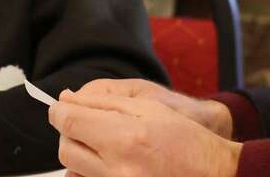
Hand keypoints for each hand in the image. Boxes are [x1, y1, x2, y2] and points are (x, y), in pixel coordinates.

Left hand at [50, 90, 241, 176]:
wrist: (211, 173)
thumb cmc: (185, 138)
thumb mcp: (148, 106)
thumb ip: (103, 102)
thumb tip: (67, 99)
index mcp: (125, 137)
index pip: (70, 122)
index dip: (59, 111)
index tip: (59, 107)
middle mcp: (117, 169)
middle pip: (66, 149)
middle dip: (69, 132)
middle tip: (85, 123)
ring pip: (73, 170)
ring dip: (79, 153)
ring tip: (103, 144)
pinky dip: (88, 172)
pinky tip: (109, 162)